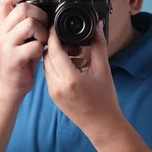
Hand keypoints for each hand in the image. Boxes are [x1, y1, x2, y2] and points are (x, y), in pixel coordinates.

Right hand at [0, 0, 48, 97]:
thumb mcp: (23, 37)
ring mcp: (6, 45)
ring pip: (29, 24)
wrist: (13, 85)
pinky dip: (42, 49)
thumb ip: (29, 21)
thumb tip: (47, 6)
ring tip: (41, 41)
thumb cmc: (22, 59)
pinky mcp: (13, 58)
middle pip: (23, 9)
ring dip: (42, 32)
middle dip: (40, 15)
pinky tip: (39, 53)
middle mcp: (2, 32)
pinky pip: (35, 45)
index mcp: (4, 24)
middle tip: (44, 27)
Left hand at [43, 21, 124, 135]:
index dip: (53, 36)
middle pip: (47, 57)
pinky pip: (49, 75)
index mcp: (70, 79)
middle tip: (67, 39)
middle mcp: (57, 86)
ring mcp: (53, 93)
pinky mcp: (52, 97)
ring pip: (46, 66)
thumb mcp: (103, 69)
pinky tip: (71, 66)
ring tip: (72, 53)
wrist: (102, 125)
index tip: (56, 26)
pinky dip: (56, 67)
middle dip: (54, 45)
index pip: (54, 51)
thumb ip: (98, 45)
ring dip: (55, 56)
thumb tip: (97, 26)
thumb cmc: (105, 99)